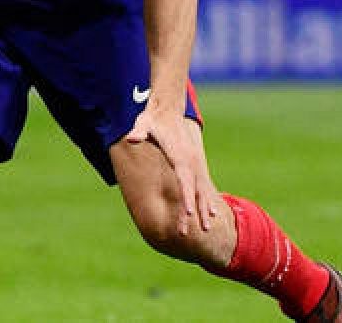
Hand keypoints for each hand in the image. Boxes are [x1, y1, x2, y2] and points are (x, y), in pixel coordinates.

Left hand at [124, 104, 221, 235]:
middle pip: (196, 190)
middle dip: (198, 211)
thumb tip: (132, 137)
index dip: (187, 197)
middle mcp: (191, 161)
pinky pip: (202, 185)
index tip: (189, 214)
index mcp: (180, 155)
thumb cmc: (153, 119)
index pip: (184, 180)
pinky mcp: (195, 164)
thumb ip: (139, 131)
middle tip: (203, 231)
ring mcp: (195, 163)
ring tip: (208, 229)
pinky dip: (206, 199)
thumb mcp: (144, 123)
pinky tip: (209, 214)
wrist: (168, 108)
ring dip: (205, 208)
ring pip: (202, 190)